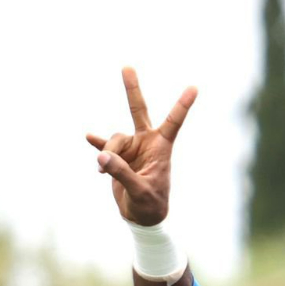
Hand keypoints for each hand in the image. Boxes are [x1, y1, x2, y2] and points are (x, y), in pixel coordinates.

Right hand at [85, 67, 196, 225]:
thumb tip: (101, 158)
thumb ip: (121, 173)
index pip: (173, 122)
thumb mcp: (140, 190)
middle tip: (126, 67)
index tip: (195, 88)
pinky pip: (104, 147)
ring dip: (107, 154)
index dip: (182, 105)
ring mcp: (131, 149)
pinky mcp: (117, 158)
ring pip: (113, 140)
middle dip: (132, 89)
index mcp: (161, 148)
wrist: (142, 218)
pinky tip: (89, 138)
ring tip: (102, 172)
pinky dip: (98, 144)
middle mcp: (146, 143)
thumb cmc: (150, 205)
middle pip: (138, 110)